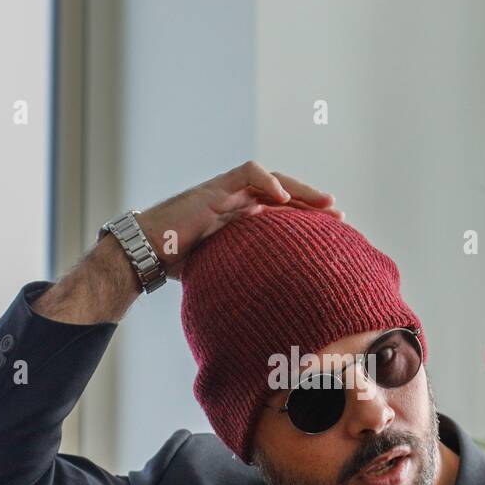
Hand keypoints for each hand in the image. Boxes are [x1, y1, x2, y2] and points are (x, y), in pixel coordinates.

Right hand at [135, 161, 340, 280]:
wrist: (146, 253)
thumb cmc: (176, 266)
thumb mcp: (219, 271)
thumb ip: (242, 277)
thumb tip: (268, 310)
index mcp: (239, 220)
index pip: (279, 214)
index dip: (306, 220)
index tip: (332, 234)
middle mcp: (235, 202)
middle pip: (282, 194)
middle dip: (311, 202)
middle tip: (338, 215)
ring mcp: (225, 192)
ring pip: (270, 179)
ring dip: (299, 189)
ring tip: (324, 202)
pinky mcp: (214, 189)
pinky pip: (246, 174)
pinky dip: (266, 181)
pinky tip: (282, 197)